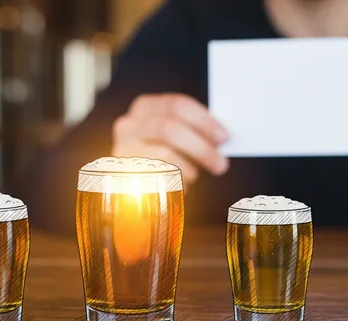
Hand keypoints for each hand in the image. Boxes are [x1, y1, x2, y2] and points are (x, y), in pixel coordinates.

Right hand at [112, 93, 229, 187]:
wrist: (135, 187)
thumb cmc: (162, 157)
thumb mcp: (174, 137)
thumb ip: (191, 130)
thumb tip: (220, 138)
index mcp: (146, 107)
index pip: (177, 105)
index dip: (204, 121)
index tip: (224, 137)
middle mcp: (129, 125)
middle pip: (169, 129)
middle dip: (201, 148)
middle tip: (222, 164)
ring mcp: (123, 150)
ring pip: (165, 157)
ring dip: (189, 170)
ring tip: (193, 176)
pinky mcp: (124, 175)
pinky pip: (157, 179)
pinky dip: (175, 185)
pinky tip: (178, 186)